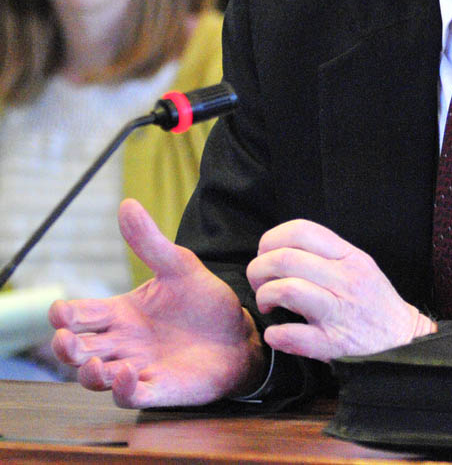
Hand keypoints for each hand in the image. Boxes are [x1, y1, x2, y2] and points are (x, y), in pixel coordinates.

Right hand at [49, 199, 265, 408]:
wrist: (240, 333)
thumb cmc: (205, 300)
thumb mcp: (179, 266)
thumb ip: (150, 241)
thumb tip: (127, 203)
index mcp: (121, 313)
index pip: (80, 316)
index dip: (65, 315)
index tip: (61, 312)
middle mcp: (123, 343)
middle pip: (78, 350)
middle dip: (66, 348)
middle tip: (66, 339)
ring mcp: (138, 368)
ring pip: (97, 378)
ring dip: (89, 373)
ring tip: (94, 362)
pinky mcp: (159, 389)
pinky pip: (131, 397)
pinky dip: (123, 390)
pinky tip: (128, 373)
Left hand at [246, 219, 435, 362]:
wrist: (403, 339)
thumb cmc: (373, 299)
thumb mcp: (358, 263)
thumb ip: (325, 252)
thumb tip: (280, 247)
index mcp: (349, 256)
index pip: (302, 230)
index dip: (272, 238)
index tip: (266, 252)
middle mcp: (345, 279)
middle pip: (286, 259)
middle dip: (259, 269)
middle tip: (259, 281)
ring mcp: (340, 312)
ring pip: (288, 290)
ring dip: (265, 296)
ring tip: (267, 303)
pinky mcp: (335, 344)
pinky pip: (294, 336)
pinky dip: (276, 334)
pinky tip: (276, 334)